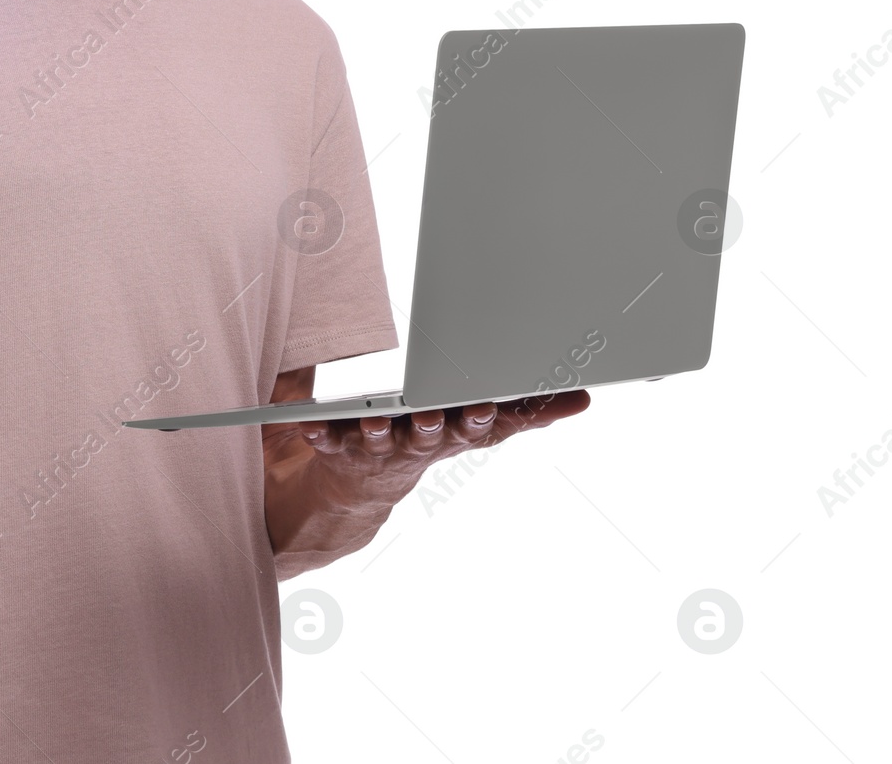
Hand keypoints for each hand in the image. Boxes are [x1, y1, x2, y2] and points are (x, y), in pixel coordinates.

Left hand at [264, 389, 589, 572]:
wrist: (358, 492)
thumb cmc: (425, 438)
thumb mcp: (476, 424)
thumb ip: (529, 412)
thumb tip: (583, 398)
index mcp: (454, 431)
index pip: (481, 426)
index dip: (490, 416)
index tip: (493, 403)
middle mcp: (421, 443)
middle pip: (436, 434)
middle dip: (442, 424)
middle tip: (445, 413)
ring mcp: (382, 449)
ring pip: (386, 439)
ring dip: (383, 430)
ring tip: (377, 420)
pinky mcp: (342, 449)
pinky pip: (330, 440)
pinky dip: (320, 433)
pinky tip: (308, 422)